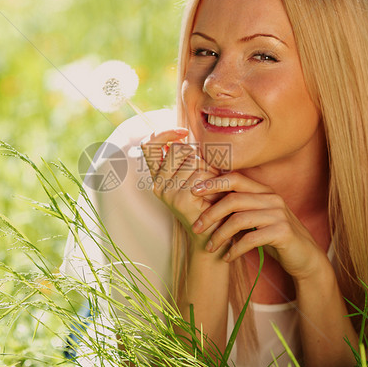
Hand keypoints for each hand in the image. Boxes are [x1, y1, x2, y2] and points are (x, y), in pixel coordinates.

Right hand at [141, 129, 221, 248]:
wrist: (215, 234)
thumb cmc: (210, 201)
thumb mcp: (195, 175)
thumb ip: (186, 157)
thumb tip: (182, 133)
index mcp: (158, 177)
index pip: (149, 145)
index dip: (164, 133)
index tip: (184, 132)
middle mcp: (158, 184)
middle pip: (178, 149)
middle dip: (199, 155)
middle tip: (211, 172)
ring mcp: (167, 192)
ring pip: (192, 160)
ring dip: (211, 168)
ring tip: (216, 184)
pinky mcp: (181, 199)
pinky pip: (200, 173)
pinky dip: (215, 178)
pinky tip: (218, 191)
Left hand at [189, 172, 327, 281]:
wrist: (305, 257)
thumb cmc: (275, 237)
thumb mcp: (257, 218)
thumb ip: (240, 208)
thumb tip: (206, 203)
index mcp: (264, 191)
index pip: (235, 178)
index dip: (213, 183)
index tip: (193, 192)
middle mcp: (272, 199)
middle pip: (232, 200)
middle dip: (210, 214)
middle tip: (196, 228)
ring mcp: (278, 214)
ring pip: (238, 220)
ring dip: (220, 235)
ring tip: (210, 248)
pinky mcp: (282, 232)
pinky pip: (250, 239)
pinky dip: (235, 250)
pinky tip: (227, 257)